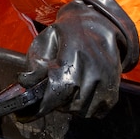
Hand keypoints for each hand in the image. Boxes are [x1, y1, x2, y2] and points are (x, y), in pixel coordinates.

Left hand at [17, 0, 139, 117]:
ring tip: (67, 93)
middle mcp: (92, 72)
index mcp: (72, 59)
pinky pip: (99, 111)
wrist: (99, 24)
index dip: (41, 107)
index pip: (56, 93)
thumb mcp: (46, 41)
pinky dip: (88, 108)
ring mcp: (106, 81)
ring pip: (84, 111)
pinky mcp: (114, 89)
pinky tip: (81, 95)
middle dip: (57, 104)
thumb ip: (35, 64)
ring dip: (72, 107)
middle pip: (70, 106)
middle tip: (53, 94)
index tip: (27, 115)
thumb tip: (25, 83)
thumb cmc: (68, 34)